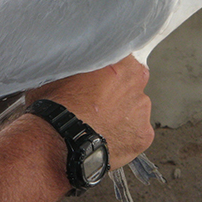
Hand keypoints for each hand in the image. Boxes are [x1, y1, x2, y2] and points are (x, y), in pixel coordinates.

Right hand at [25, 56, 153, 169]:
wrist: (59, 142)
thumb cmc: (58, 106)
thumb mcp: (64, 71)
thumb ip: (84, 64)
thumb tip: (81, 61)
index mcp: (122, 64)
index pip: (125, 59)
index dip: (112, 70)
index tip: (103, 78)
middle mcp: (136, 85)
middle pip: (132, 84)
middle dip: (118, 91)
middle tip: (97, 102)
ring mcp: (142, 112)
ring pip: (135, 109)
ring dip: (122, 114)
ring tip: (98, 123)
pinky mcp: (142, 136)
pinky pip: (136, 133)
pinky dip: (124, 135)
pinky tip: (105, 137)